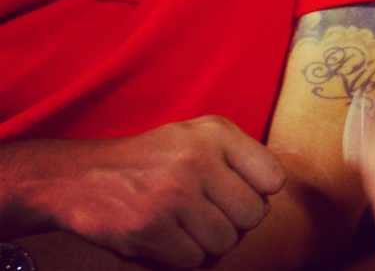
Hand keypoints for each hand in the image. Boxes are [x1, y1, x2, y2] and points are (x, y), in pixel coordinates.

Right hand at [29, 116, 284, 267]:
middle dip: (236, 222)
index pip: (273, 177)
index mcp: (216, 133)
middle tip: (211, 213)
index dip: (260, 193)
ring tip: (188, 224)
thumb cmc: (154, 158)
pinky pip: (194, 260)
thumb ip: (240, 155)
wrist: (84, 176)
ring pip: (226, 242)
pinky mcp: (150, 229)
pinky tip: (169, 237)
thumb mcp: (199, 135)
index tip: (240, 192)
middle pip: (253, 216)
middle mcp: (198, 159)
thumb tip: (273, 190)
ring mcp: (174, 195)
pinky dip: (184, 257)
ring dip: (209, 242)